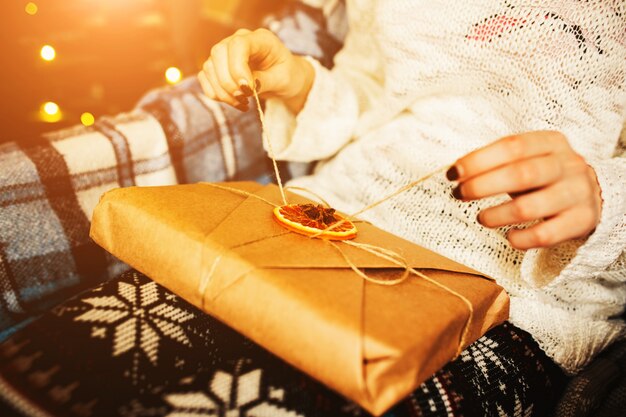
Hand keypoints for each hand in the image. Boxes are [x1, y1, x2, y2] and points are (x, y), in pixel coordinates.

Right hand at [198, 28, 313, 113]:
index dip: (238, 68)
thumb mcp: (284, 79)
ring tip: (242, 103)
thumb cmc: (288, 76)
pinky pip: (205, 79)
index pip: (238, 44)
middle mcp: (239, 41)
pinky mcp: (218, 67)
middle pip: (218, 53)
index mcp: (260, 39)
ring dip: (222, 91)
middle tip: (244, 98)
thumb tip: (246, 86)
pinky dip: (216, 94)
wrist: (285, 80)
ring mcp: (226, 53)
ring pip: (209, 68)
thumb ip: (265, 80)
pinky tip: (234, 102)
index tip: (247, 89)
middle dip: (228, 82)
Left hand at [446, 131, 602, 249]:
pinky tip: (509, 236)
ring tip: (481, 218)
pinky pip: (544, 235)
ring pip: (529, 207)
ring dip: (496, 215)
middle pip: (521, 174)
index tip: (453, 173)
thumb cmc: (545, 176)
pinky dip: (520, 238)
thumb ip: (499, 162)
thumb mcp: (529, 158)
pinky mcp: (581, 221)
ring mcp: (577, 193)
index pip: (512, 146)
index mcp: (551, 142)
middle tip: (459, 194)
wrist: (594, 194)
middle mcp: (568, 165)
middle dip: (482, 186)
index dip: (478, 160)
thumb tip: (457, 172)